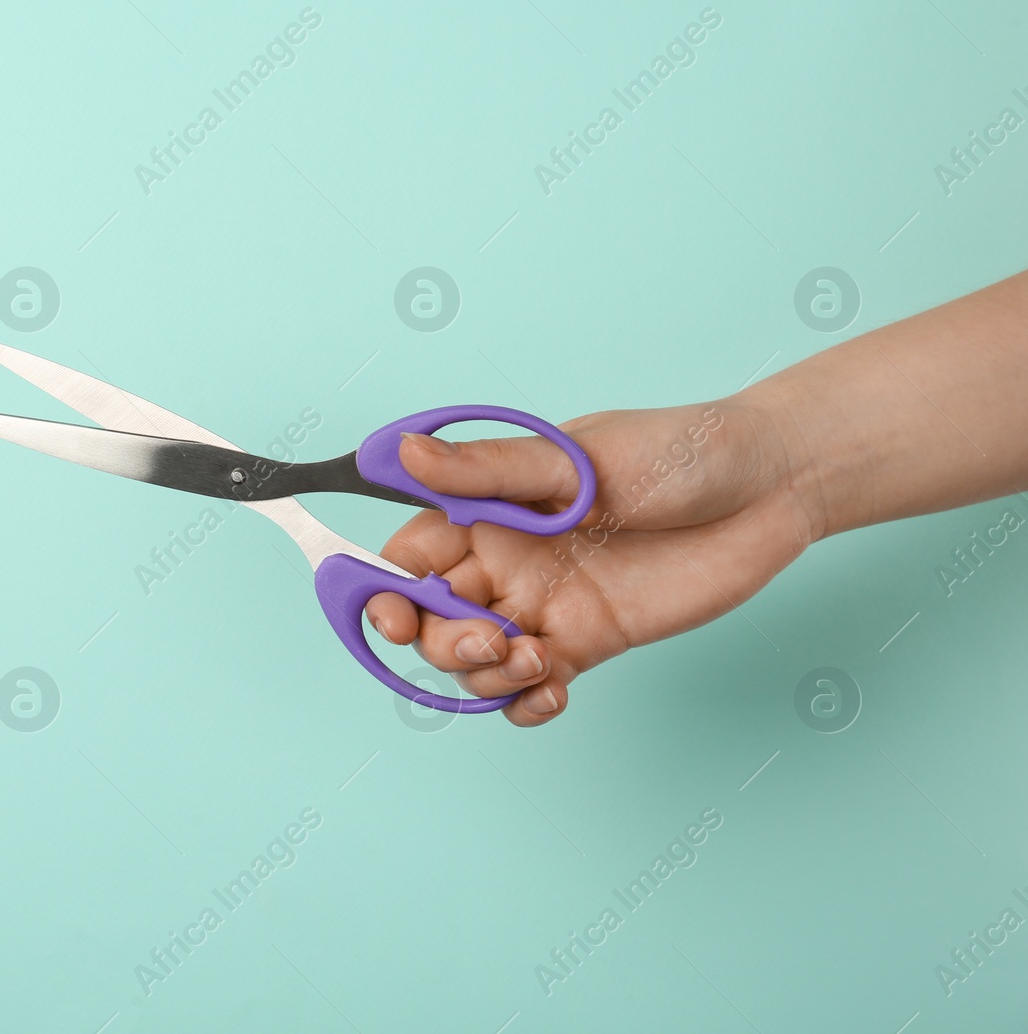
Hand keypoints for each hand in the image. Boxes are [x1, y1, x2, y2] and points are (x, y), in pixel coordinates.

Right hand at [365, 397, 819, 725]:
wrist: (769, 486)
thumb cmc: (675, 450)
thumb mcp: (576, 456)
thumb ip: (488, 470)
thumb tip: (405, 451)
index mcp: (489, 509)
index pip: (408, 558)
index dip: (385, 591)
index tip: (395, 616)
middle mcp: (506, 560)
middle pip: (433, 621)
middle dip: (445, 643)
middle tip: (497, 639)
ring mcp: (546, 605)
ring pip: (477, 663)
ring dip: (486, 677)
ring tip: (536, 661)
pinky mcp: (590, 641)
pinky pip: (533, 687)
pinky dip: (527, 704)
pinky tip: (551, 693)